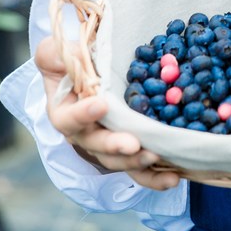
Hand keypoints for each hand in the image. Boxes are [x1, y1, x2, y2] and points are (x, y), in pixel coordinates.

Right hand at [34, 36, 179, 190]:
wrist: (92, 73)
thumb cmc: (72, 63)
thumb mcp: (57, 52)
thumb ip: (57, 55)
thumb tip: (72, 57)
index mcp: (64, 112)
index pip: (68, 119)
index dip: (82, 115)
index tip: (100, 105)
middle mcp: (84, 135)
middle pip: (96, 146)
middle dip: (115, 145)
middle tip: (132, 143)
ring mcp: (107, 145)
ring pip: (119, 160)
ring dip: (136, 161)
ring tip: (155, 155)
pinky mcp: (128, 151)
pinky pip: (139, 170)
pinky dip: (154, 177)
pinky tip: (173, 177)